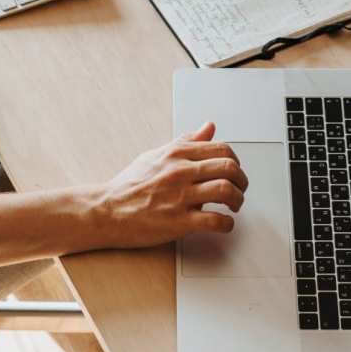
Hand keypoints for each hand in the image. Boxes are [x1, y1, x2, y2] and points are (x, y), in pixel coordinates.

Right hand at [90, 122, 247, 247]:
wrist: (108, 210)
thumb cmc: (130, 183)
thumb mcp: (157, 154)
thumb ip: (186, 141)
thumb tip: (208, 127)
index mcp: (176, 153)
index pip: (221, 148)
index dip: (235, 160)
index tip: (234, 170)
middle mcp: (180, 171)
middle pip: (229, 167)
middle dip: (242, 180)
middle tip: (240, 188)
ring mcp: (180, 196)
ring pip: (225, 191)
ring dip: (238, 200)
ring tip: (234, 205)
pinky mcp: (178, 222)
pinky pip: (214, 221)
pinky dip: (227, 224)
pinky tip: (225, 224)